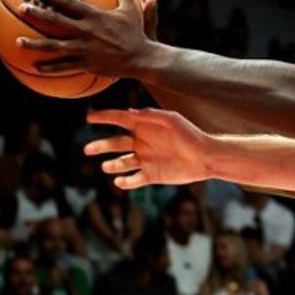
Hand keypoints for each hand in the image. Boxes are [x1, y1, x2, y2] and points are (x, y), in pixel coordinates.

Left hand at [15, 0, 159, 77]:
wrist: (142, 59)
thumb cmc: (137, 33)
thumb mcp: (132, 10)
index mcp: (95, 17)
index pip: (69, 4)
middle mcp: (86, 31)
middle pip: (56, 21)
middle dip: (37, 14)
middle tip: (22, 8)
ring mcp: (84, 49)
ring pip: (54, 46)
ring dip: (35, 44)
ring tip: (18, 41)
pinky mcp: (86, 64)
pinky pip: (64, 66)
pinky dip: (49, 66)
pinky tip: (36, 67)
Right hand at [85, 109, 212, 188]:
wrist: (206, 157)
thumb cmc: (191, 135)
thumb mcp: (173, 120)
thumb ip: (151, 115)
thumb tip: (130, 112)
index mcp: (145, 126)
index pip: (120, 119)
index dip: (104, 117)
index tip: (90, 118)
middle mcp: (141, 142)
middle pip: (114, 143)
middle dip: (100, 146)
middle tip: (88, 149)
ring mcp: (145, 159)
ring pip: (121, 162)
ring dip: (112, 165)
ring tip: (107, 166)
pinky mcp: (151, 175)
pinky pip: (133, 179)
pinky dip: (124, 182)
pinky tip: (120, 181)